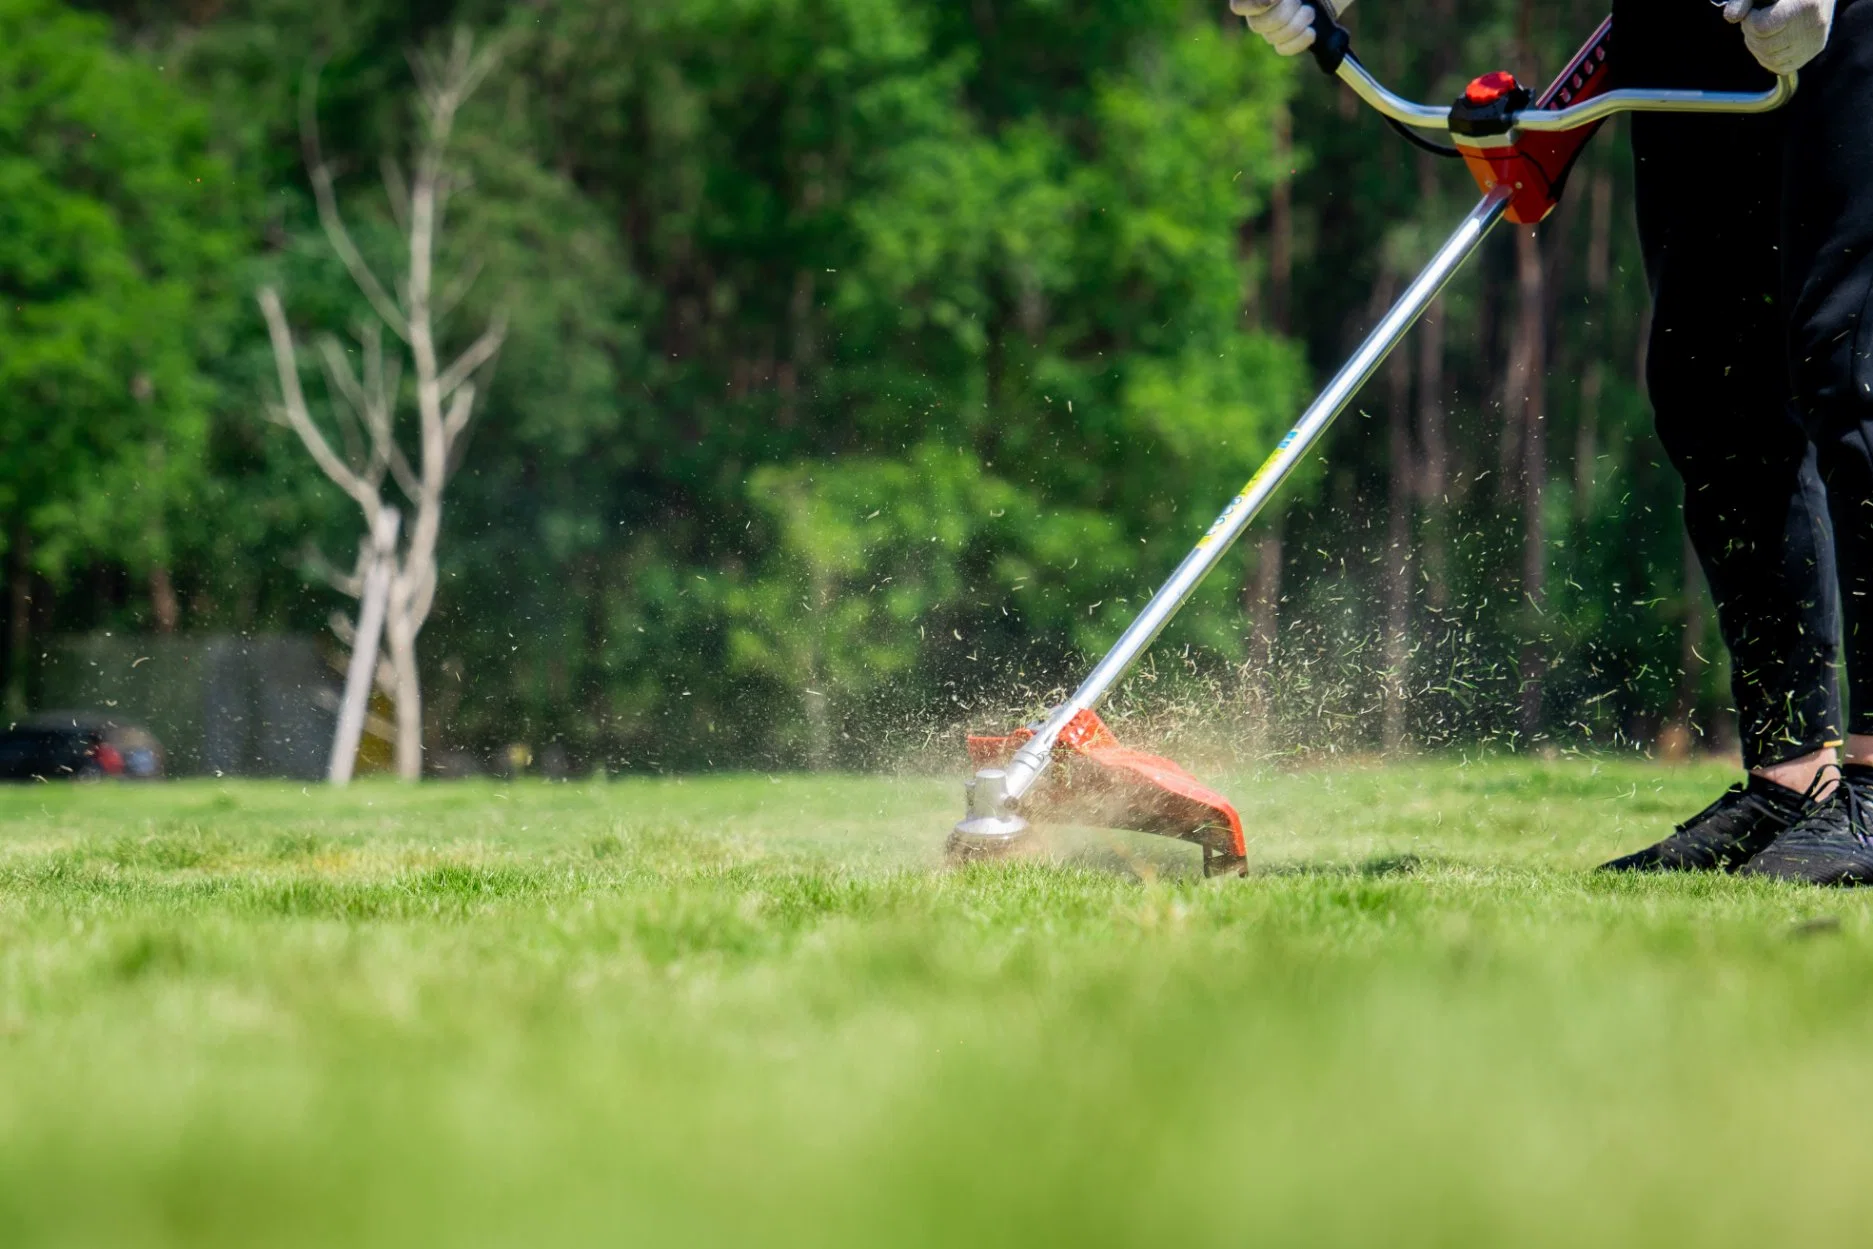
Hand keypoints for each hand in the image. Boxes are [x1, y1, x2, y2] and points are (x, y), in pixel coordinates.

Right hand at [1229, 0, 1352, 56]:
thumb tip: (1270, 2)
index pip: (1239, 6)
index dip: (1253, 6)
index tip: (1274, 0)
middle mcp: (1259, 11)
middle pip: (1257, 25)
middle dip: (1283, 14)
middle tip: (1299, 1)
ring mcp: (1270, 29)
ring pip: (1271, 38)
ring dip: (1296, 25)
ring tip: (1310, 12)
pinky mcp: (1284, 42)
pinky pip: (1283, 49)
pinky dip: (1299, 42)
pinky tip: (1311, 32)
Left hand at [1720, 0, 1834, 74]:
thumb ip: (1744, 0)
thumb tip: (1731, 17)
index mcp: (1804, 6)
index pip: (1762, 28)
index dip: (1750, 21)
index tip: (1753, 12)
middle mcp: (1813, 27)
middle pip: (1765, 46)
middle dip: (1751, 34)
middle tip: (1755, 21)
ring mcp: (1814, 42)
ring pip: (1770, 59)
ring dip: (1757, 47)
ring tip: (1761, 30)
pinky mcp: (1814, 51)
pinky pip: (1781, 67)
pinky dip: (1768, 58)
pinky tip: (1768, 42)